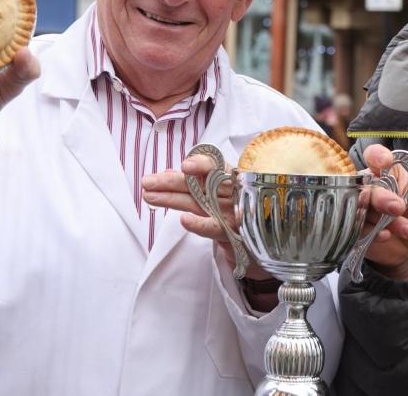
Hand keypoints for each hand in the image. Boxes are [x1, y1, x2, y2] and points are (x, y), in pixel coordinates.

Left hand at [141, 156, 274, 282]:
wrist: (261, 242)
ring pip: (201, 203)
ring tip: (149, 196)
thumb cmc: (235, 210)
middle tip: (147, 181)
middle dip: (172, 182)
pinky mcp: (234, 234)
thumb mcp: (216, 194)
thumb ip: (193, 183)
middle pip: (203, 184)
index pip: (218, 166)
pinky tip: (184, 220)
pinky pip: (215, 228)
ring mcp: (235, 213)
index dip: (202, 165)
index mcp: (233, 178)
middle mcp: (234, 193)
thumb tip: (167, 172)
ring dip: (174, 199)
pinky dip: (200, 224)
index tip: (184, 166)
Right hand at [359, 144, 407, 280]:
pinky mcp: (355, 230)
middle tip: (399, 207)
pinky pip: (358, 230)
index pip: (374, 157)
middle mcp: (368, 188)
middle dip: (381, 197)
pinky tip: (387, 236)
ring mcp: (359, 209)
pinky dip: (374, 233)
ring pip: (363, 210)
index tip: (385, 162)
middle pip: (366, 186)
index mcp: (383, 174)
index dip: (377, 156)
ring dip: (386, 221)